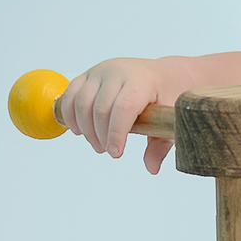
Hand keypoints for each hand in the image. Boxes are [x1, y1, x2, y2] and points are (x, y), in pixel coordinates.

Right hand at [59, 56, 189, 173]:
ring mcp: (101, 71)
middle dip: (101, 135)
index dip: (116, 133)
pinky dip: (70, 113)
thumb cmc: (167, 96)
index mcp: (141, 81)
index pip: (123, 108)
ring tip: (96, 143)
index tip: (116, 153)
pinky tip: (78, 129)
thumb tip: (151, 168)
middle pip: (100, 108)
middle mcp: (119, 72)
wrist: (163, 75)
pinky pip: (71, 93)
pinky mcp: (89, 74)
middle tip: (107, 150)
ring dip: (85, 128)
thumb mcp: (169, 119)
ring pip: (82, 102)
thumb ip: (160, 145)